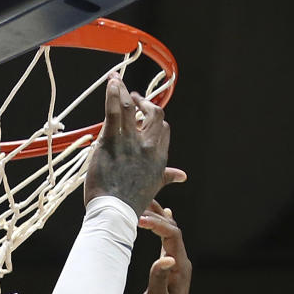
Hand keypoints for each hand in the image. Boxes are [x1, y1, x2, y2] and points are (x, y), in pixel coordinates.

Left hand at [84, 77, 185, 214]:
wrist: (114, 213)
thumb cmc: (130, 203)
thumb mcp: (153, 187)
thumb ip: (166, 176)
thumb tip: (182, 175)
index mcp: (159, 157)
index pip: (163, 128)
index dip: (154, 118)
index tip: (144, 115)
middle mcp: (149, 146)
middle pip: (153, 114)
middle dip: (144, 102)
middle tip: (133, 97)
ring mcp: (131, 141)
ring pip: (131, 108)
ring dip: (124, 91)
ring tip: (116, 81)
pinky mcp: (112, 140)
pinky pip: (115, 111)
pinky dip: (113, 94)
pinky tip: (112, 83)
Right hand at [135, 200, 191, 293]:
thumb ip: (159, 279)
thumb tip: (165, 258)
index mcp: (180, 267)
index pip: (172, 235)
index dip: (156, 223)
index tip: (138, 218)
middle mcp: (181, 263)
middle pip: (173, 229)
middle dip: (157, 215)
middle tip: (137, 204)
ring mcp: (177, 266)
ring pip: (171, 233)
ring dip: (160, 218)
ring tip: (145, 203)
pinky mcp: (171, 270)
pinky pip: (169, 242)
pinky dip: (163, 228)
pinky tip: (163, 217)